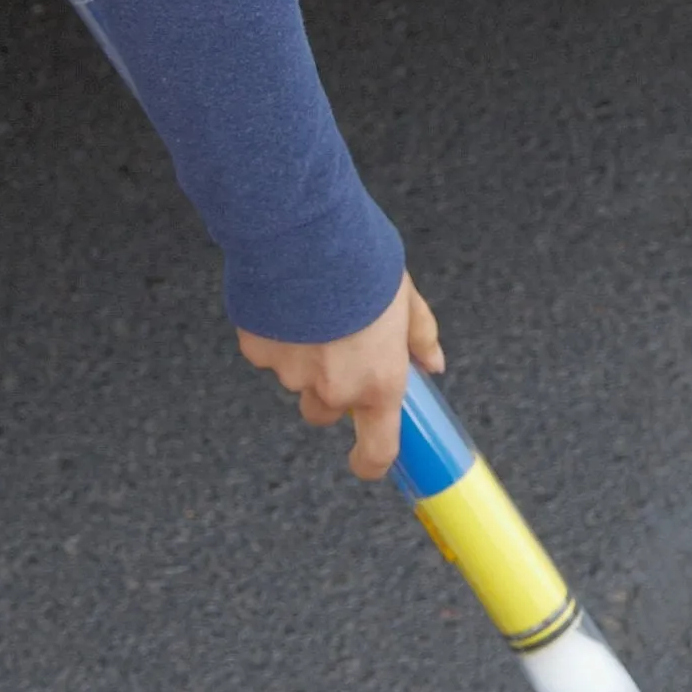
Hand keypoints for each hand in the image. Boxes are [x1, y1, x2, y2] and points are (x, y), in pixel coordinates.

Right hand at [237, 273, 444, 482]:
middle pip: (324, 411)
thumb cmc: (361, 259)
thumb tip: (433, 363)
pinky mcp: (258, 349)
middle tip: (333, 345)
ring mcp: (292, 373)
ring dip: (300, 354)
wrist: (305, 229)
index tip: (365, 462)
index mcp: (378, 382)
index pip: (376, 448)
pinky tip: (284, 298)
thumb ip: (419, 337)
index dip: (369, 462)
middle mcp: (334, 388)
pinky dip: (274, 331)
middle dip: (326, 388)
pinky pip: (267, 350)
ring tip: (309, 307)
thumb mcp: (405, 296)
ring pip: (294, 378)